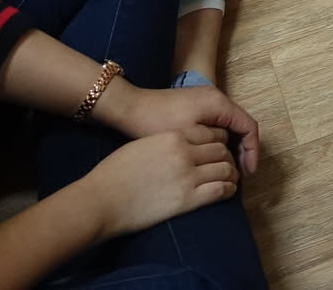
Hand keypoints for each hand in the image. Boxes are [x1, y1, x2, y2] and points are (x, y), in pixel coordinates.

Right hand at [80, 128, 238, 238]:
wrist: (101, 199)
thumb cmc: (113, 173)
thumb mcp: (142, 145)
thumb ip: (164, 143)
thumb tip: (176, 146)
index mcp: (173, 136)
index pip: (211, 133)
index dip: (219, 140)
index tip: (218, 148)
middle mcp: (185, 153)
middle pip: (221, 149)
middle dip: (227, 156)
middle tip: (226, 164)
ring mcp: (188, 176)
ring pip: (225, 169)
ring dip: (231, 173)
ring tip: (230, 178)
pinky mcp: (187, 200)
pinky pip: (220, 190)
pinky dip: (229, 189)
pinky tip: (228, 190)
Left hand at [95, 82, 260, 175]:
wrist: (128, 108)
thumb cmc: (156, 122)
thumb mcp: (187, 136)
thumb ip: (214, 145)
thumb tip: (229, 161)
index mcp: (218, 103)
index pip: (249, 127)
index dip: (252, 152)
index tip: (247, 175)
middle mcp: (216, 99)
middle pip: (240, 127)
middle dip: (244, 153)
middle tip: (240, 177)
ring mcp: (205, 103)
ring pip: (228, 128)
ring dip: (231, 149)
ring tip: (227, 172)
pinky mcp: (194, 109)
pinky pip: (216, 127)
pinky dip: (219, 144)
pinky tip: (211, 161)